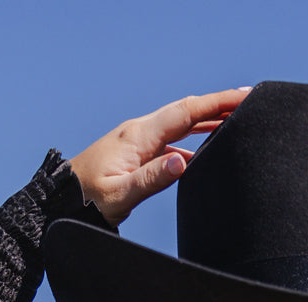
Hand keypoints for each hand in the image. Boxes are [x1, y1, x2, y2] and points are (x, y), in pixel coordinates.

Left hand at [68, 89, 251, 226]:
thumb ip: (151, 179)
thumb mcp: (118, 194)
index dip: (216, 103)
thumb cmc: (84, 200)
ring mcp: (138, 142)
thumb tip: (182, 162)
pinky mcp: (136, 155)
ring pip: (180, 126)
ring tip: (235, 122)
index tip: (243, 96)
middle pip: (187, 112)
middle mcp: (140, 132)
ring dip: (207, 122)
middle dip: (218, 106)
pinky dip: (193, 143)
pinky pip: (171, 143)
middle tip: (249, 102)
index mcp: (138, 136)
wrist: (58, 200)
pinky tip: (206, 154)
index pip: (185, 112)